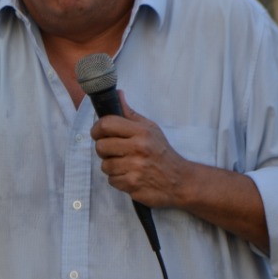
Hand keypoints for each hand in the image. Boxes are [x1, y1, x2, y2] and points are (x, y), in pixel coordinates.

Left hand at [89, 92, 186, 208]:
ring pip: (105, 165)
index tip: (98, 133)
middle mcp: (138, 148)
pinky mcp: (133, 184)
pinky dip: (118, 180)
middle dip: (103, 150)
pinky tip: (130, 176)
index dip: (97, 129)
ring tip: (125, 165)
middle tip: (114, 151)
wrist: (180, 180)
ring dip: (112, 166)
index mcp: (141, 131)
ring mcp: (135, 167)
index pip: (107, 124)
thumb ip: (130, 114)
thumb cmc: (162, 152)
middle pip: (101, 146)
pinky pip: (112, 180)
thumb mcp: (151, 129)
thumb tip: (118, 94)